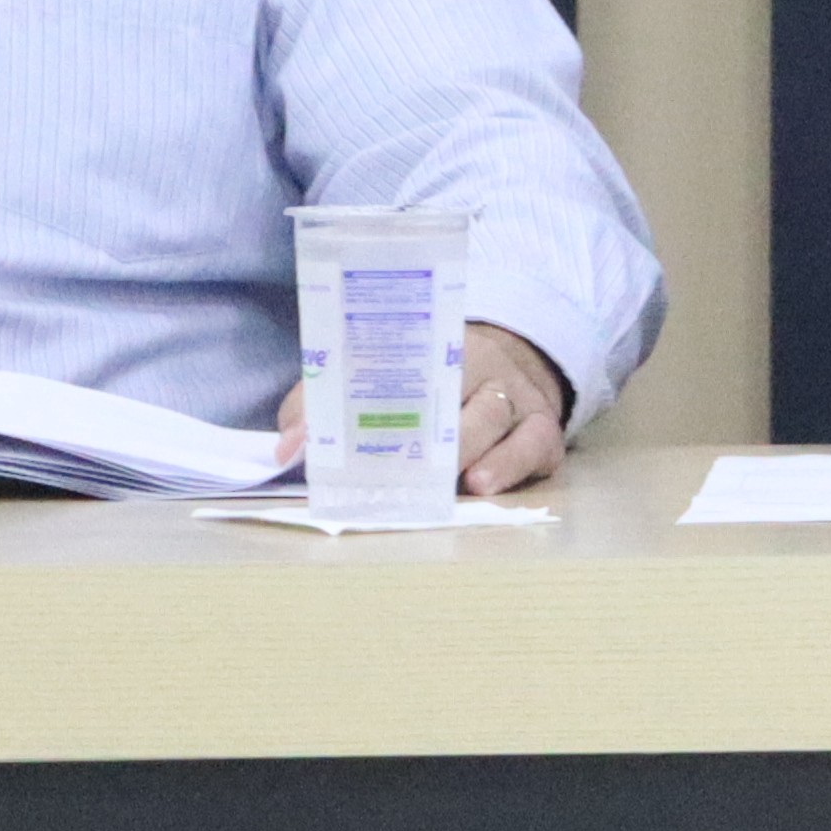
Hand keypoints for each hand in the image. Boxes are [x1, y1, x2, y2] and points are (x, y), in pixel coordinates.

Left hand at [268, 323, 574, 494]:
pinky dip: (510, 465)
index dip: (361, 395)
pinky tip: (484, 484)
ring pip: (494, 417)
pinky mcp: (544, 432)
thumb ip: (324, 404)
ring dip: (468, 447)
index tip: (331, 430)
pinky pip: (534, 445)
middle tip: (397, 462)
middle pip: (452, 386)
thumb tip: (286, 449)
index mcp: (433, 346)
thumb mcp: (377, 379)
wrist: (519, 361)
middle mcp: (480, 366)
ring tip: (451, 478)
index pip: (398, 362)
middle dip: (424, 427)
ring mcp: (515, 399)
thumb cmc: (432, 382)